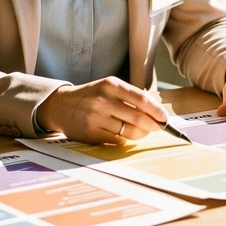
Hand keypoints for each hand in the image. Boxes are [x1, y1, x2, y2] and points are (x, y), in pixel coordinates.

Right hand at [37, 76, 169, 143]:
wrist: (60, 106)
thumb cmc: (91, 95)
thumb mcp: (108, 87)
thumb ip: (130, 97)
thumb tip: (156, 112)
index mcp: (111, 85)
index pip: (141, 98)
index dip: (156, 110)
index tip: (165, 118)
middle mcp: (103, 100)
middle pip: (138, 117)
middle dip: (153, 125)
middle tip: (158, 128)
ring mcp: (96, 118)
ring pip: (129, 131)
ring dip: (141, 134)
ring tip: (142, 131)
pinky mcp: (92, 134)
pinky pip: (117, 140)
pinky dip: (125, 139)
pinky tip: (124, 134)